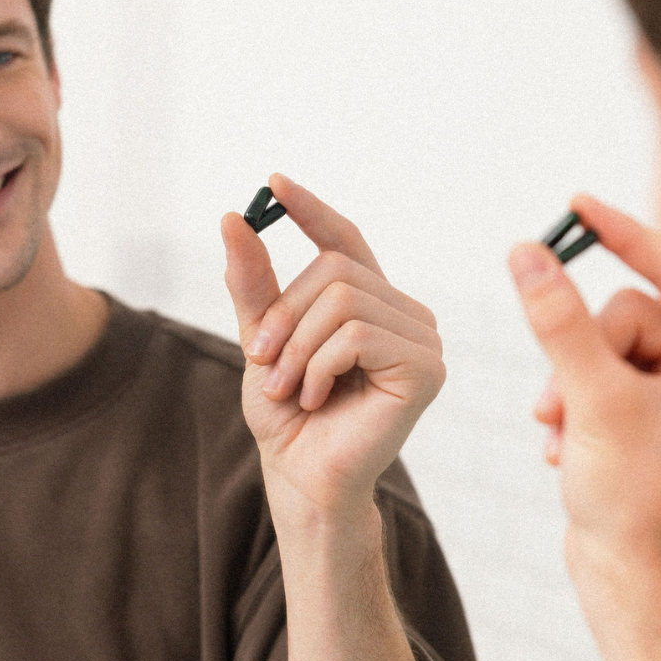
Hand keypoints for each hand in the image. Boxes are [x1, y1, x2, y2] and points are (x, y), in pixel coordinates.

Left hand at [222, 175, 444, 522]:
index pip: (346, 239)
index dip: (312, 210)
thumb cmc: (289, 415)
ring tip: (291, 388)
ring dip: (298, 347)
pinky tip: (317, 397)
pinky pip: (357, 335)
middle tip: (265, 363)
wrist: (302, 477)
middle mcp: (405, 313)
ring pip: (343, 301)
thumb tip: (234, 217)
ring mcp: (423, 339)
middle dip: (286, 315)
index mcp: (371, 303)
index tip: (273, 183)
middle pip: (336, 269)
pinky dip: (319, 366)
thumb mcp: (262, 339)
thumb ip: (255, 283)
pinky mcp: (426, 369)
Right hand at [509, 195, 660, 583]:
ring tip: (561, 434)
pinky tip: (565, 446)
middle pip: (621, 313)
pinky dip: (568, 403)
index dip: (622, 237)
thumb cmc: (633, 499)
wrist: (627, 574)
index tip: (577, 204)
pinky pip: (589, 371)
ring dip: (566, 386)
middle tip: (563, 406)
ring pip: (595, 344)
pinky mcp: (641, 408)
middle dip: (580, 358)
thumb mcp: (592, 399)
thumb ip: (556, 321)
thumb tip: (525, 254)